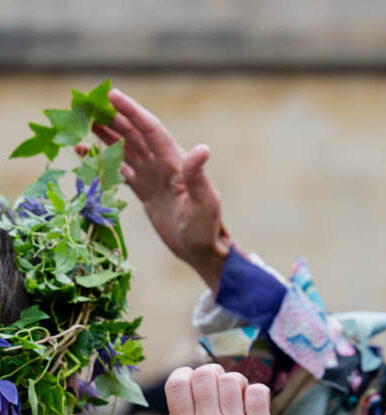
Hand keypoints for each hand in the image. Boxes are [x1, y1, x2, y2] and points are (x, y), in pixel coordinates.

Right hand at [94, 89, 232, 291]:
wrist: (202, 250)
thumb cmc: (206, 227)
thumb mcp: (204, 202)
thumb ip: (198, 176)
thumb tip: (202, 148)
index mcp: (176, 162)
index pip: (150, 130)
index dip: (132, 112)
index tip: (111, 95)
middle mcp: (164, 165)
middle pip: (134, 134)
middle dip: (112, 118)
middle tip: (86, 104)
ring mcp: (153, 177)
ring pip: (125, 149)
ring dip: (105, 135)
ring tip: (82, 122)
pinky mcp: (145, 191)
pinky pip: (121, 170)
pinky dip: (103, 160)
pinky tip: (85, 153)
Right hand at [165, 363, 285, 414]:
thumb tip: (181, 396)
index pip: (177, 382)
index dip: (186, 374)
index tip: (195, 383)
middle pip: (206, 374)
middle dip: (213, 373)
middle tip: (220, 387)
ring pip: (233, 379)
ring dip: (237, 383)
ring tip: (239, 399)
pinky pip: (259, 392)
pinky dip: (256, 393)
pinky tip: (254, 407)